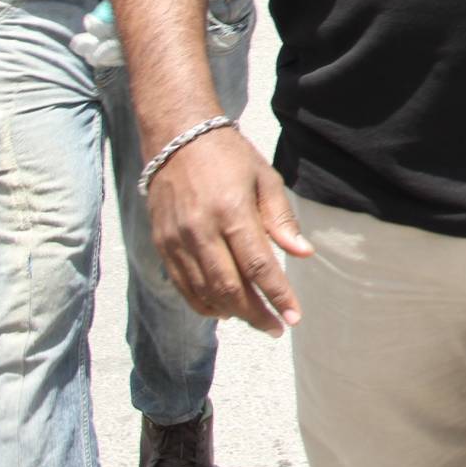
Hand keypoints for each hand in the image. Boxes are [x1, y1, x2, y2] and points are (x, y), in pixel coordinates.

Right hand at [145, 126, 313, 336]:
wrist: (178, 139)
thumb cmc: (230, 157)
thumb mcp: (265, 178)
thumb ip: (281, 219)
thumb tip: (303, 253)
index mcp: (232, 211)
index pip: (258, 264)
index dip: (277, 294)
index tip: (293, 317)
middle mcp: (201, 230)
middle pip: (230, 287)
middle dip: (256, 313)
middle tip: (277, 327)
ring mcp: (178, 240)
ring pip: (205, 292)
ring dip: (232, 312)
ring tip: (256, 319)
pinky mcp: (162, 245)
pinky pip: (184, 286)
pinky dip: (204, 304)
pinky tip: (224, 309)